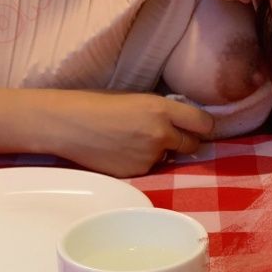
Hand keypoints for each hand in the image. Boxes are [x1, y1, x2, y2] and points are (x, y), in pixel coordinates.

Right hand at [36, 90, 213, 176]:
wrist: (68, 125)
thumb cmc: (98, 105)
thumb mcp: (137, 99)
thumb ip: (162, 112)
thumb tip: (182, 123)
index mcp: (161, 109)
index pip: (203, 123)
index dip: (204, 127)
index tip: (200, 128)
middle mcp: (160, 134)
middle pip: (193, 145)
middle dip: (187, 142)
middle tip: (174, 137)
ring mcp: (149, 157)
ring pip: (169, 159)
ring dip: (161, 153)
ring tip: (134, 142)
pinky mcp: (137, 173)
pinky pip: (150, 169)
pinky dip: (142, 162)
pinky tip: (122, 152)